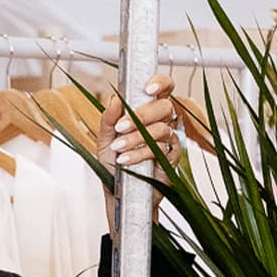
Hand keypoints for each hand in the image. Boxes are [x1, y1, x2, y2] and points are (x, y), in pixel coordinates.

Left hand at [98, 75, 181, 227]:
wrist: (117, 193)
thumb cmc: (113, 164)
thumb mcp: (104, 139)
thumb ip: (109, 119)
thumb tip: (114, 99)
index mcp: (148, 112)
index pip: (163, 89)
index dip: (160, 83)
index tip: (147, 88)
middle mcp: (162, 123)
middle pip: (165, 107)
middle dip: (142, 115)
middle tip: (121, 127)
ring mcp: (169, 141)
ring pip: (161, 130)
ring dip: (136, 138)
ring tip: (117, 148)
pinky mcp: (172, 160)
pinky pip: (161, 151)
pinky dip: (141, 154)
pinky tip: (126, 160)